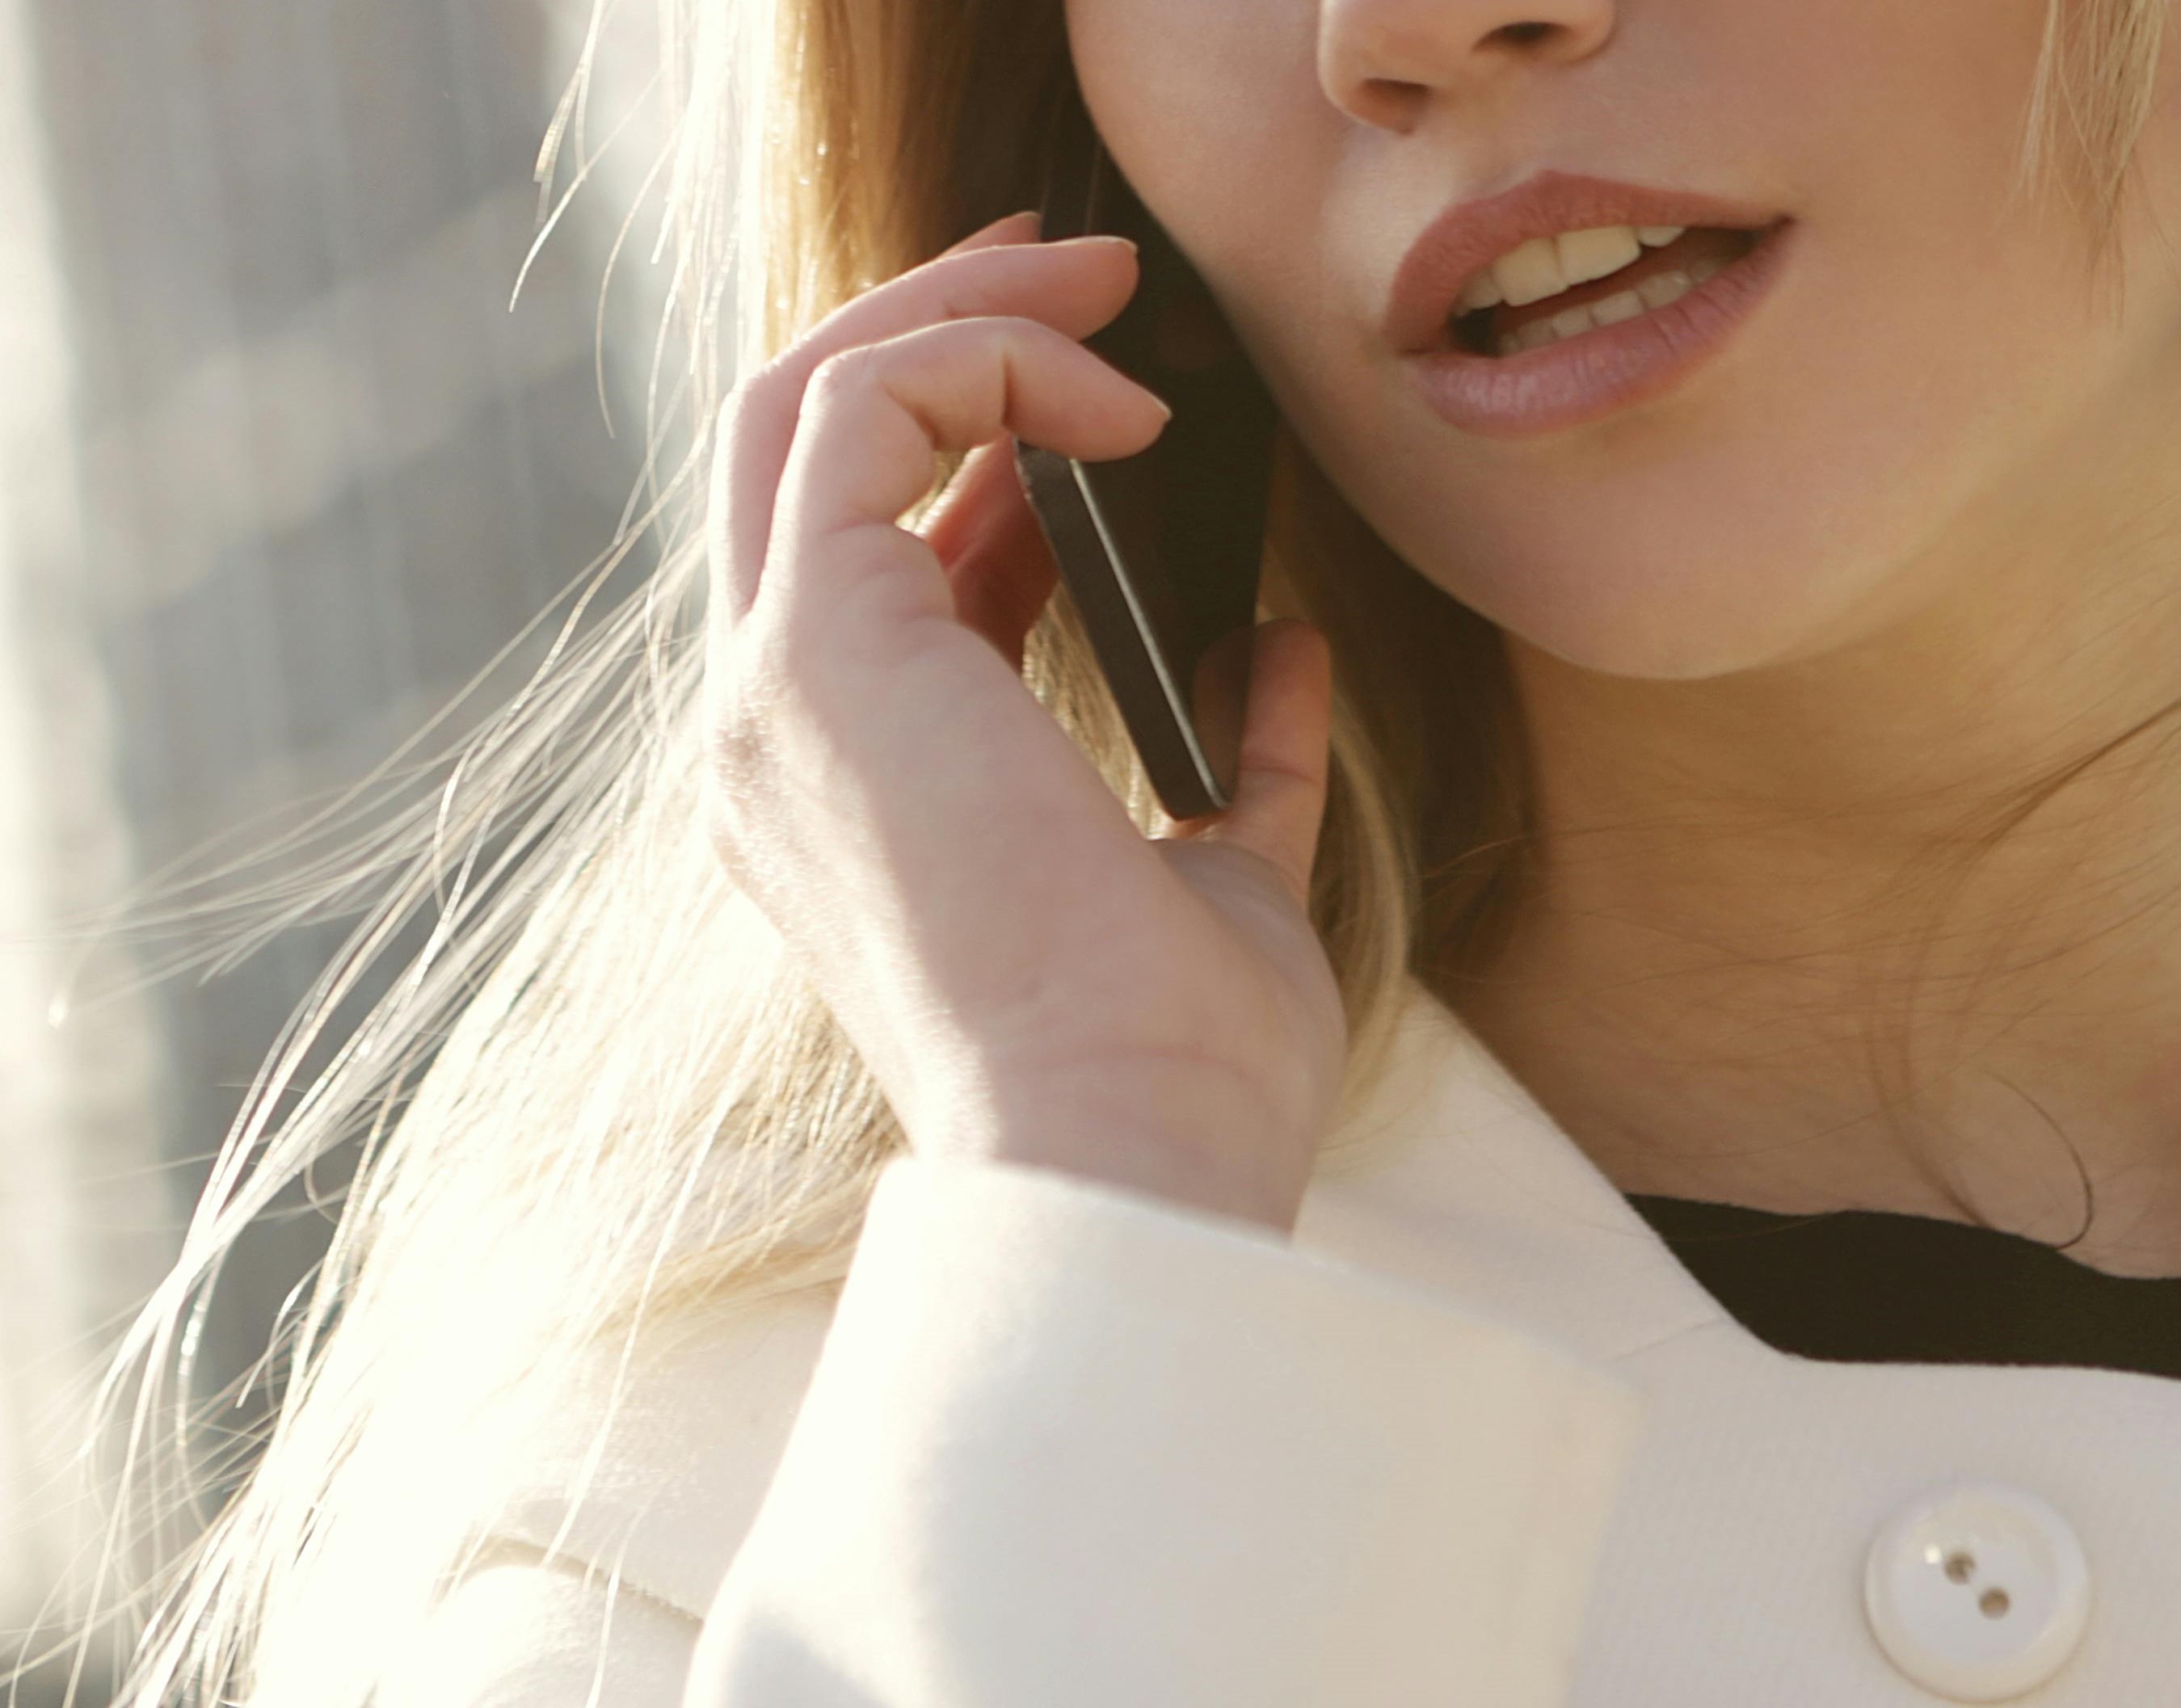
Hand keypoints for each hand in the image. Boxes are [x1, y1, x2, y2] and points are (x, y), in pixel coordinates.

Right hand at [703, 209, 1344, 1234]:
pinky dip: (988, 367)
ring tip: (1108, 277)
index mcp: (850, 789)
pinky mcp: (817, 658)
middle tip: (1079, 267)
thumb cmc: (1175, 1061)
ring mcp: (775, 696)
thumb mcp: (1217, 873)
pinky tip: (1126, 409)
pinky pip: (863, 420)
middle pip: (793, 453)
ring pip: (800, 406)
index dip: (973, 449)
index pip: (871, 561)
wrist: (1135, 1154)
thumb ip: (1233, 756)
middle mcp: (775, 735)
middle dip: (931, 328)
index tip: (1107, 395)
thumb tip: (1280, 644)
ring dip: (956, 314)